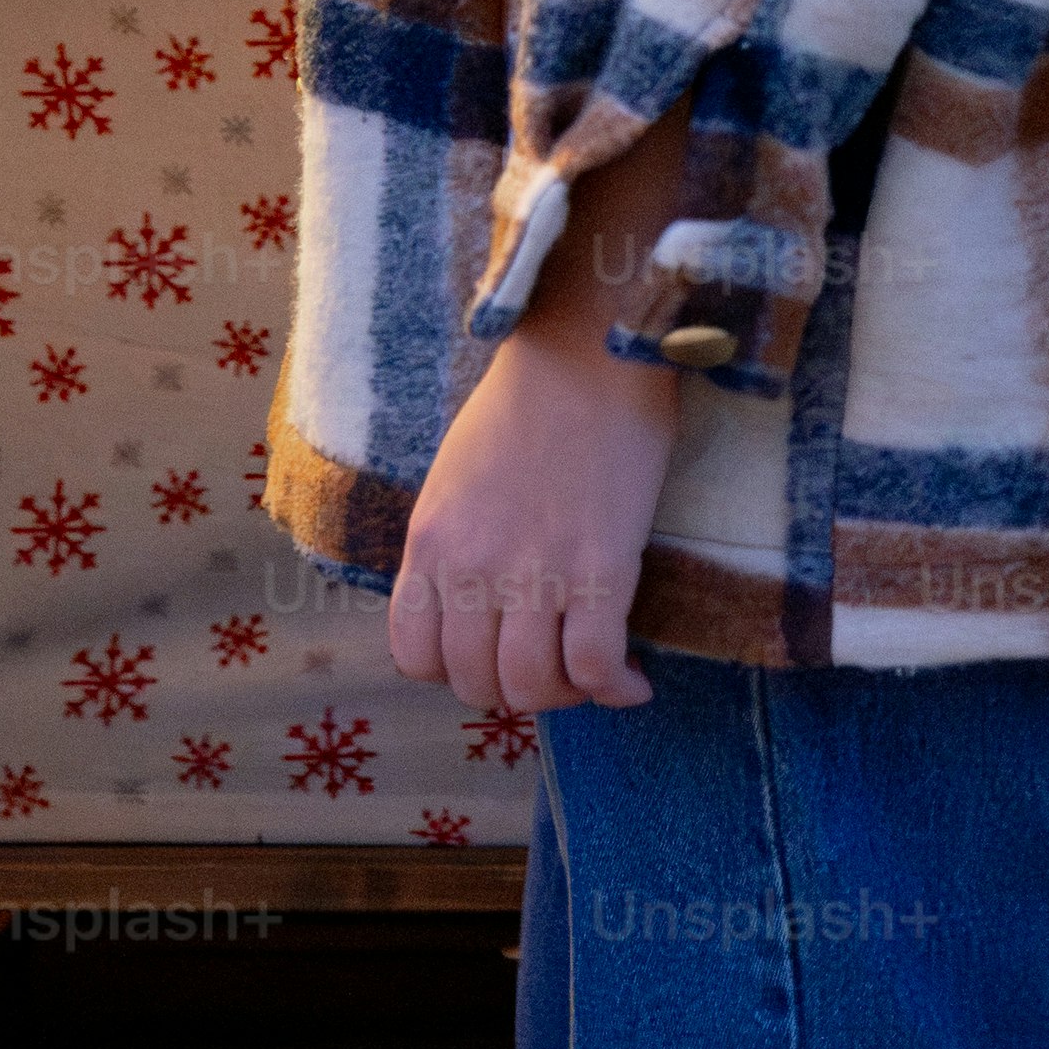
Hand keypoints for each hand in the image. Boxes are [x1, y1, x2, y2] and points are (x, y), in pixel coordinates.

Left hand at [383, 296, 679, 718]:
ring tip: (590, 673)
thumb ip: (455, 546)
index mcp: (430, 542)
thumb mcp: (454, 480)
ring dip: (566, 696)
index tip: (494, 655)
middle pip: (475, 683)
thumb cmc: (526, 406)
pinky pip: (596, 667)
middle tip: (552, 667)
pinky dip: (617, 688)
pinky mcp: (600, 569)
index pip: (414, 657)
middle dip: (514, 690)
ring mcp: (534, 572)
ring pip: (533, 689)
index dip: (456, 672)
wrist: (587, 352)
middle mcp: (471, 566)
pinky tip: (633, 680)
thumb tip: (477, 608)